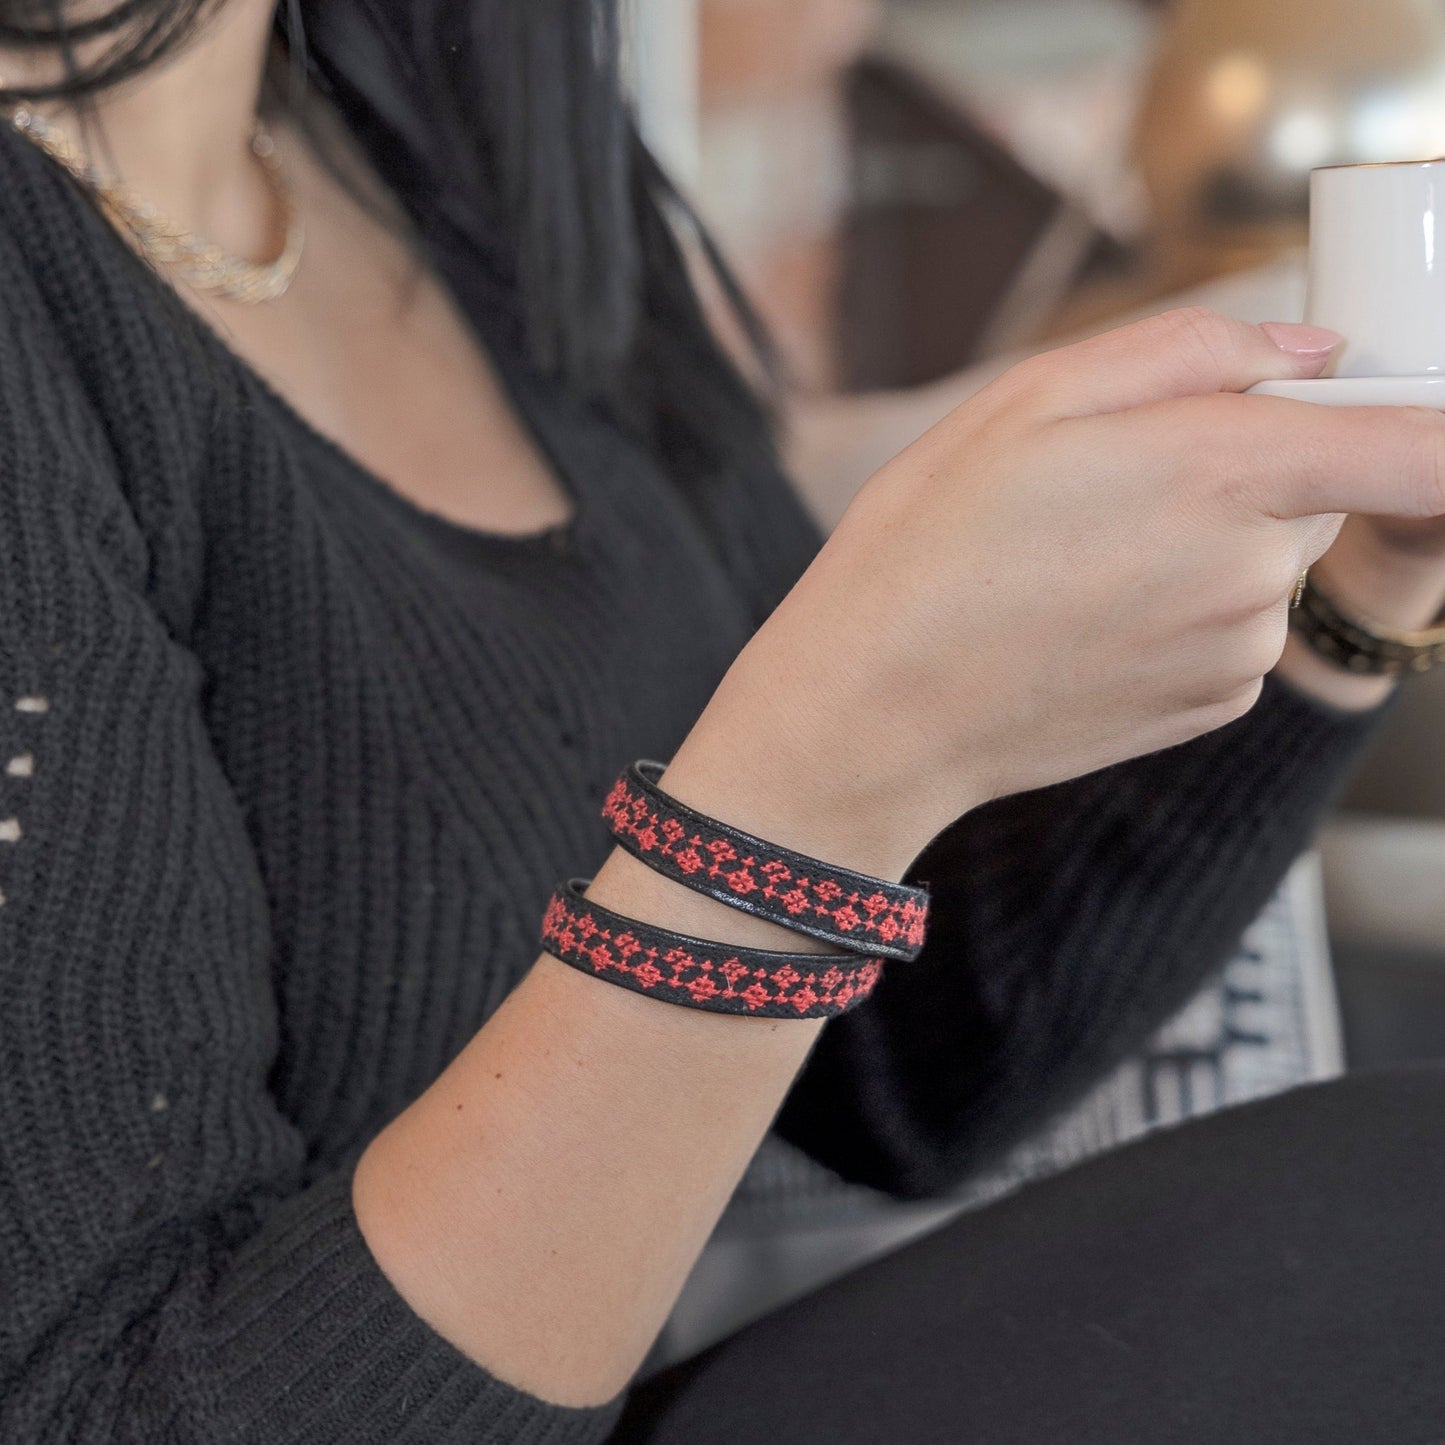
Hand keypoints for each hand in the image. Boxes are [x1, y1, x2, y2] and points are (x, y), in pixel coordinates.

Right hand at [669, 308, 1444, 877]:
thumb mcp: (1026, 399)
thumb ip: (1187, 350)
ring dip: (1201, 542)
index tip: (1382, 405)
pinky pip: (1231, 629)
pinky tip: (1083, 616)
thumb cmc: (928, 551)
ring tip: (1074, 559)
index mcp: (1217, 474)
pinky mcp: (1209, 707)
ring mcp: (1235, 654)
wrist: (875, 711)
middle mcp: (1251, 576)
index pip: (1420, 449)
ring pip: (1266, 561)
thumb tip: (1307, 352)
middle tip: (1112, 480)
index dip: (1424, 419)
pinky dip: (1180, 609)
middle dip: (1243, 467)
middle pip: (1316, 489)